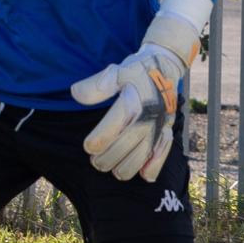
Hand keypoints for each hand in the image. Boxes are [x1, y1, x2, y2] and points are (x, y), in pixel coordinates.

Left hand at [70, 41, 191, 180]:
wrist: (166, 66)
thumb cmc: (136, 71)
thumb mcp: (116, 71)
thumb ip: (97, 84)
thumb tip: (76, 94)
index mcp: (135, 99)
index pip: (117, 121)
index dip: (102, 137)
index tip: (88, 147)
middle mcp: (149, 114)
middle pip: (129, 142)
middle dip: (110, 157)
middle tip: (95, 162)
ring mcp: (160, 123)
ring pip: (146, 151)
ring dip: (129, 165)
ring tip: (113, 171)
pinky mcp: (167, 129)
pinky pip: (164, 151)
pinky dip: (156, 165)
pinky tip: (145, 176)